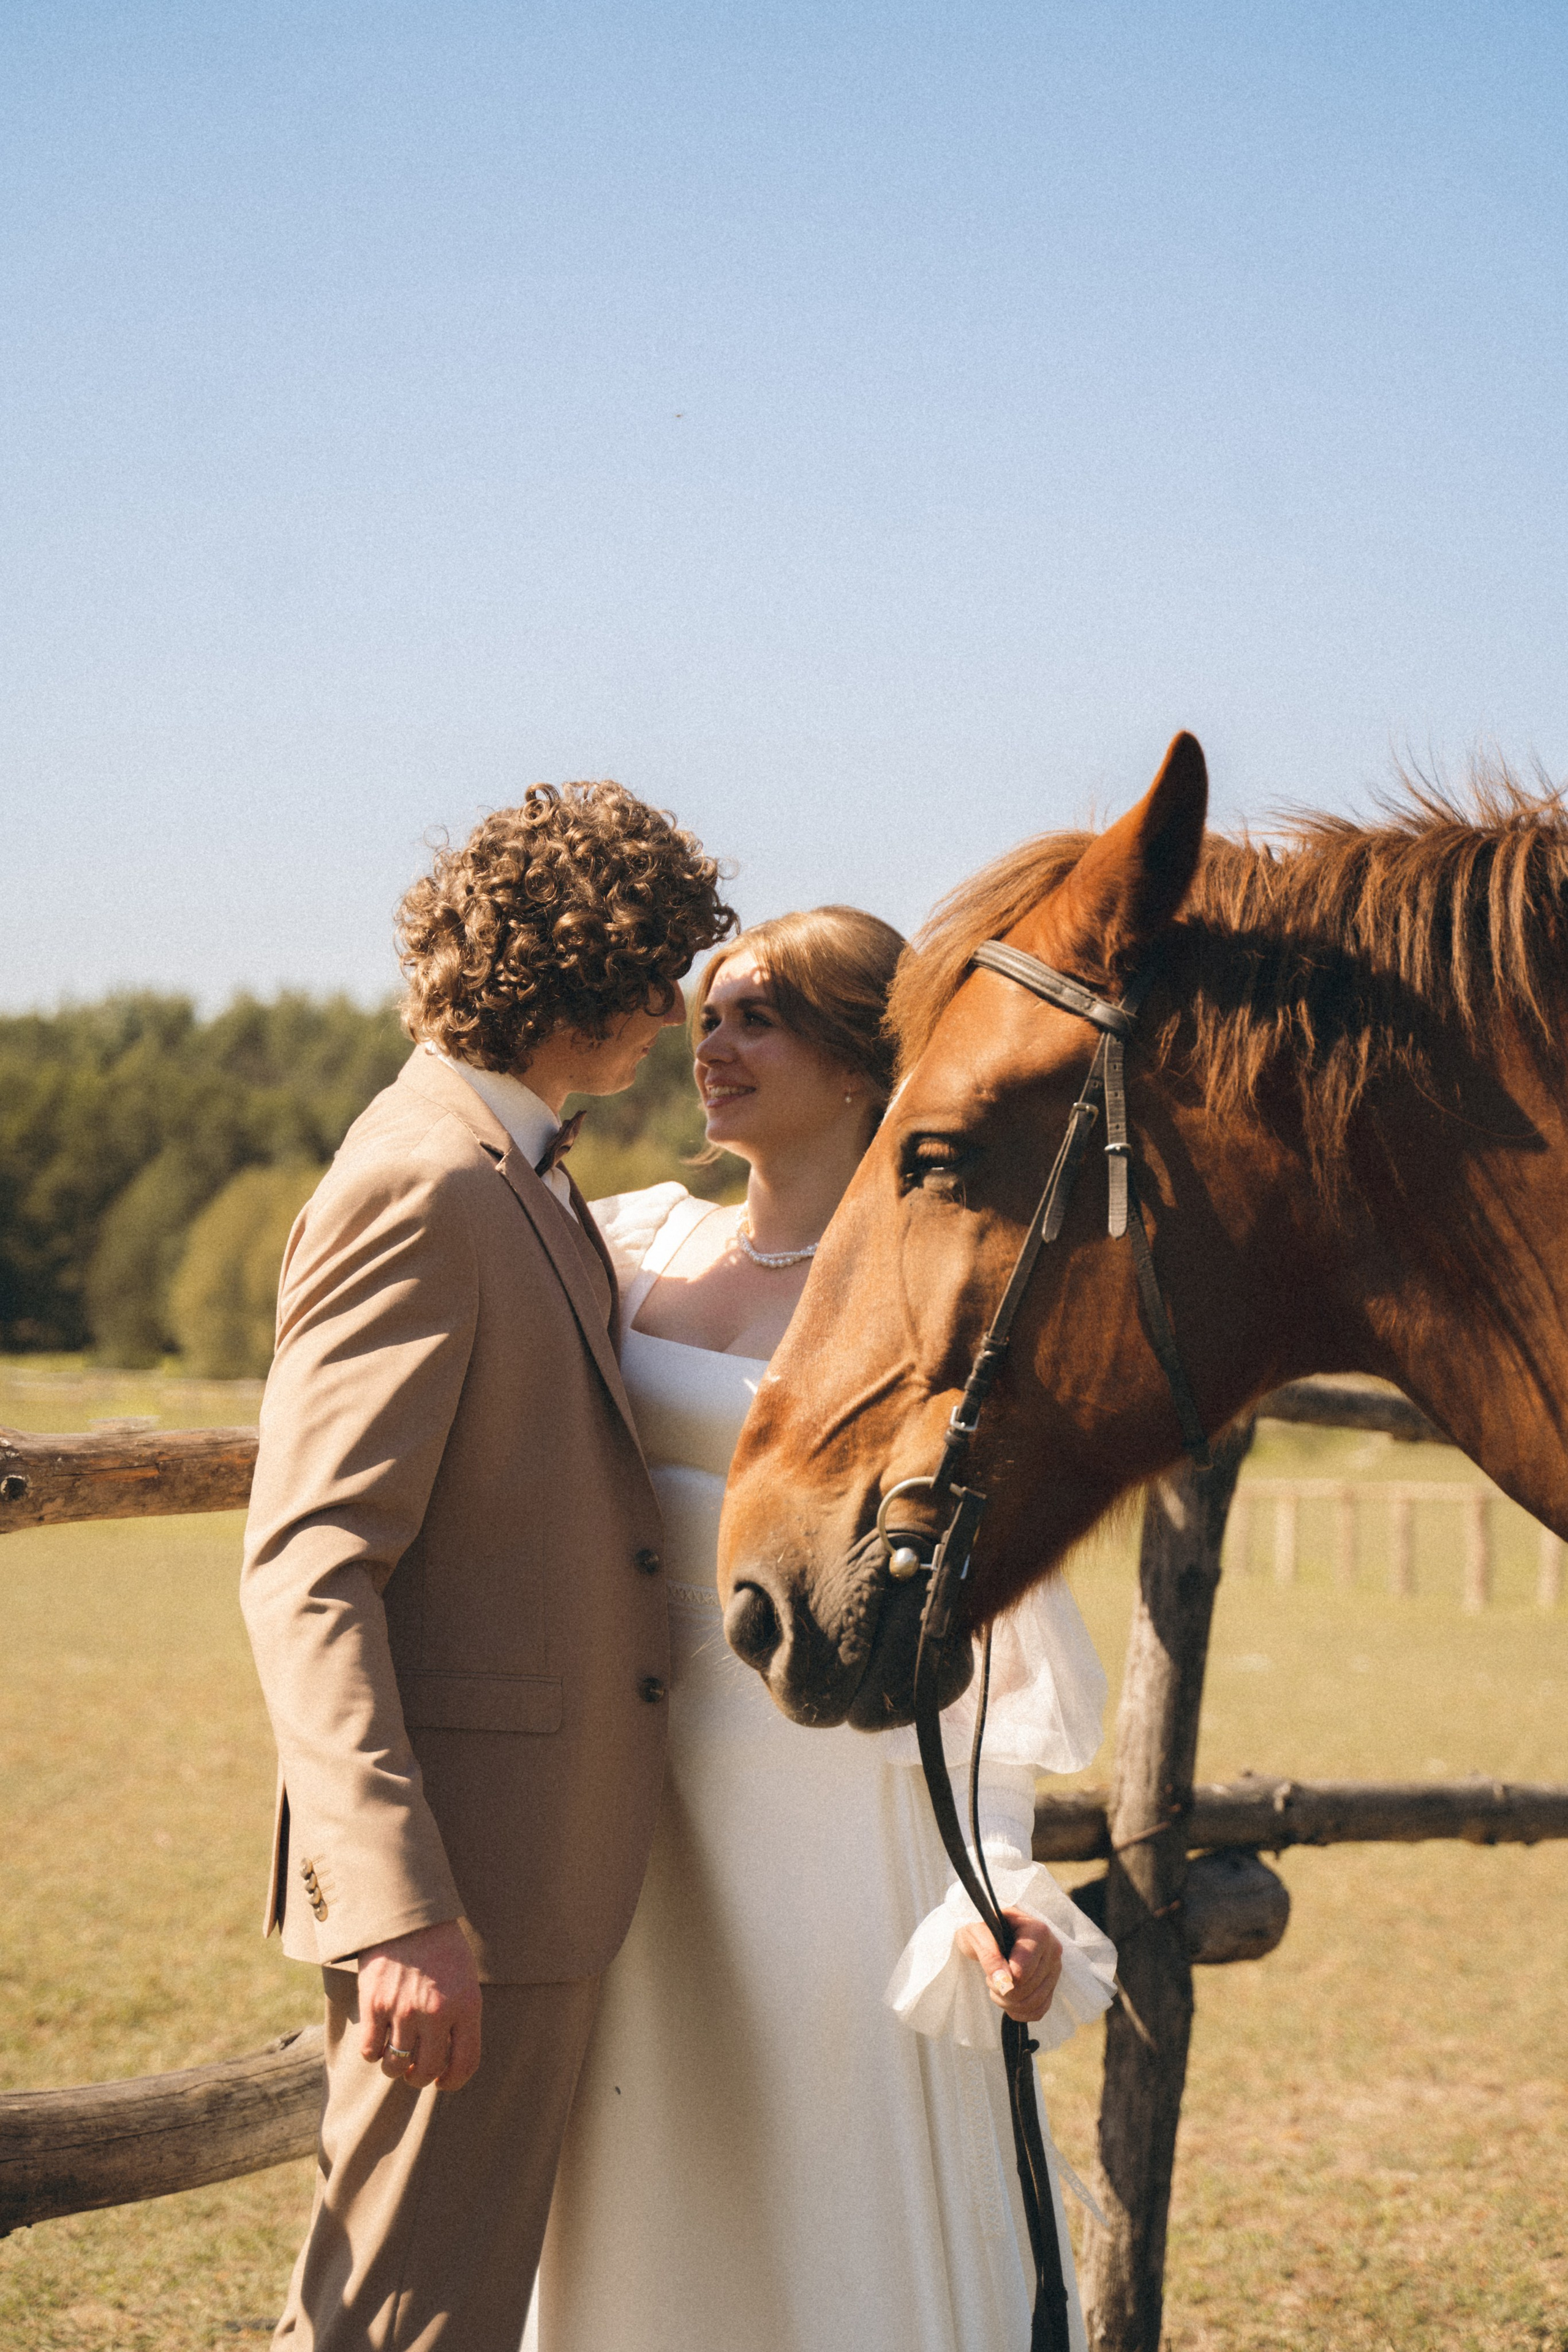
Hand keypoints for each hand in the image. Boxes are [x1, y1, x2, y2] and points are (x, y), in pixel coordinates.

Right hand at [357, 1919, 482, 2091]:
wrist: (407, 1914)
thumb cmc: (441, 1947)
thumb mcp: (465, 1978)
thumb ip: (461, 2017)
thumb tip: (449, 2061)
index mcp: (466, 2005)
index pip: (465, 2064)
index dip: (453, 2081)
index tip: (443, 2081)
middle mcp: (437, 2012)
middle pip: (427, 2071)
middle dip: (420, 2077)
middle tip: (415, 2068)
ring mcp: (404, 2009)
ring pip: (396, 2067)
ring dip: (395, 2067)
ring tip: (396, 2053)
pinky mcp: (375, 2004)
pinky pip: (370, 2051)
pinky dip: (372, 2052)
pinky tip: (377, 2038)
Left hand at [955, 1905, 1062, 2023]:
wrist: (990, 1932)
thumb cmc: (984, 1929)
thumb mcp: (977, 1933)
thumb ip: (990, 1954)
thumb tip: (1004, 1981)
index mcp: (1038, 1931)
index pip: (1023, 1971)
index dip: (1003, 1978)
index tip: (990, 1971)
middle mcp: (1052, 1950)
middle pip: (1027, 1988)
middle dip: (1001, 1989)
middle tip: (991, 1976)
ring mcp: (1054, 1969)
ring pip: (1033, 2002)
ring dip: (1008, 2002)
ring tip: (997, 1985)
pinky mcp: (1051, 1986)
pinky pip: (1039, 2011)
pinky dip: (1019, 2012)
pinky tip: (1007, 1999)